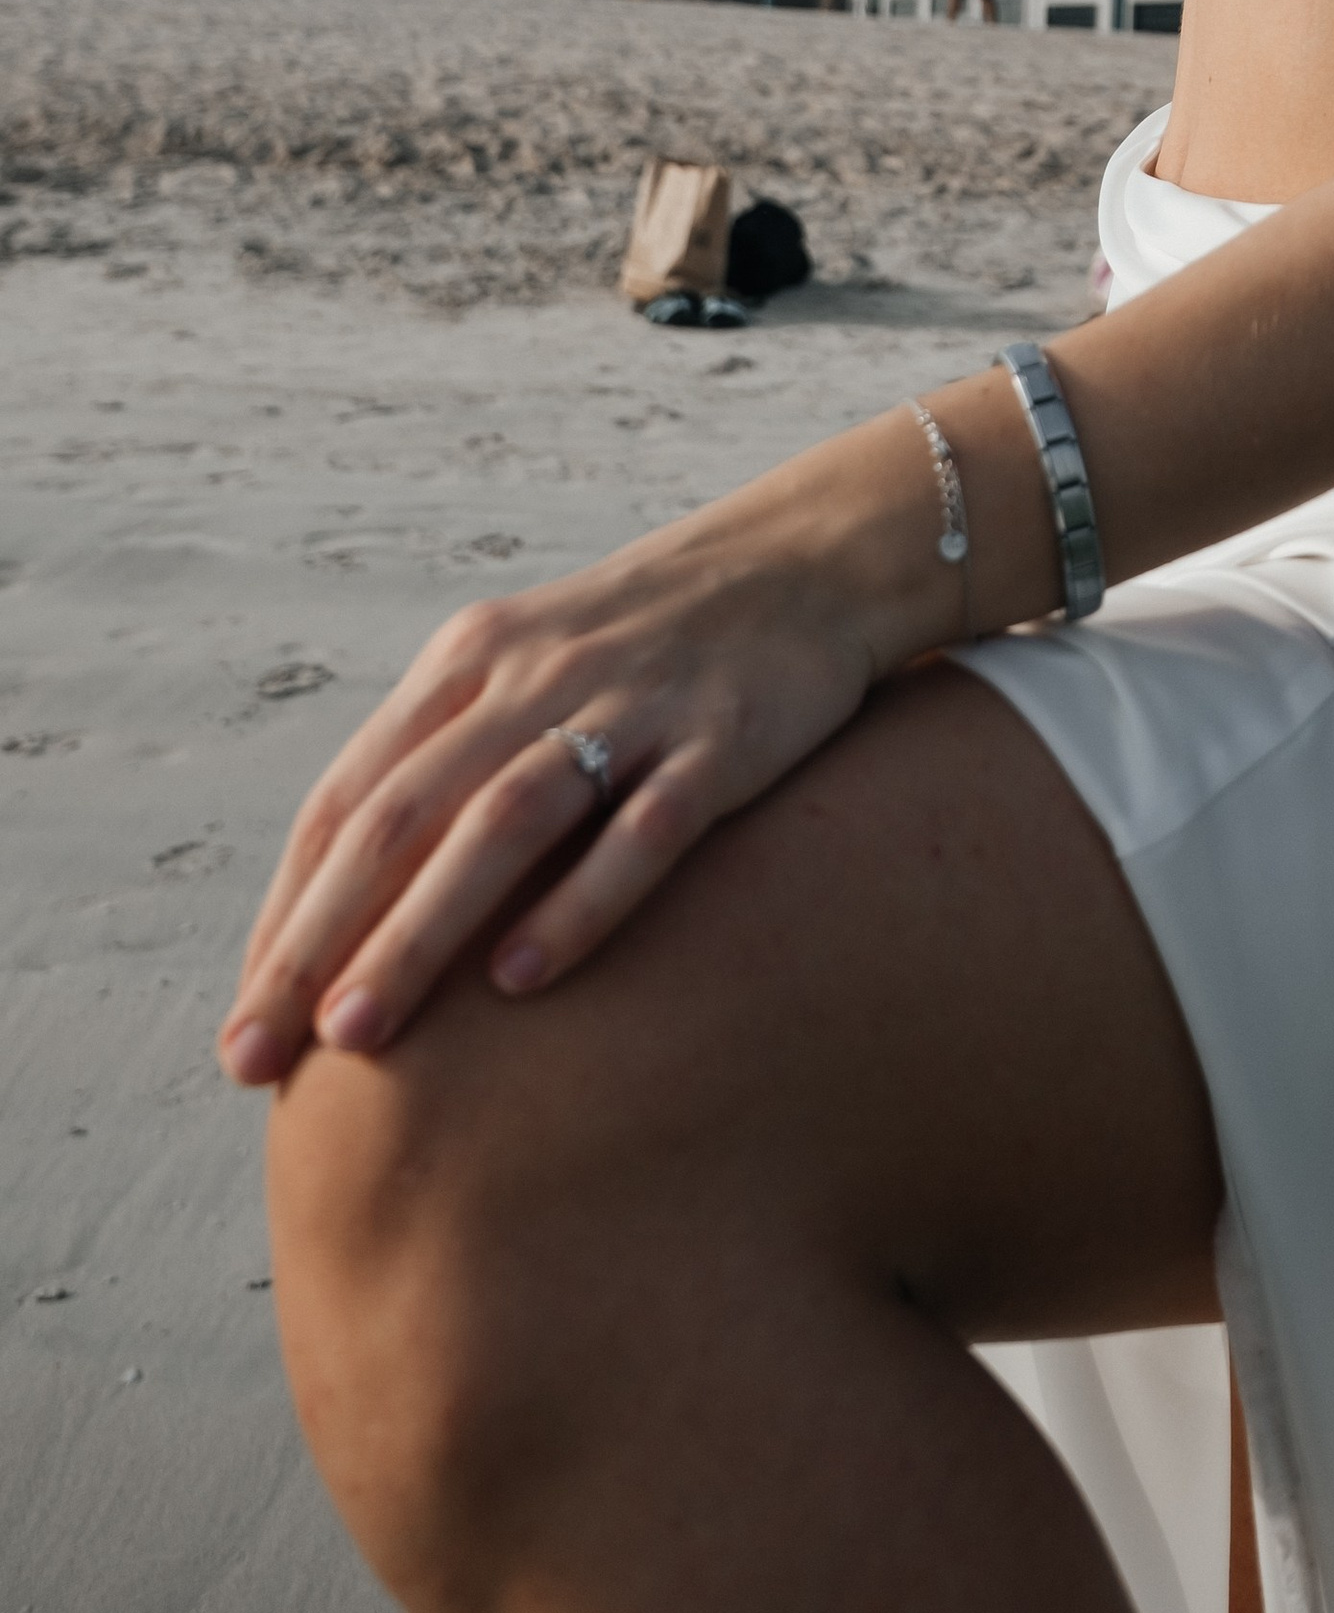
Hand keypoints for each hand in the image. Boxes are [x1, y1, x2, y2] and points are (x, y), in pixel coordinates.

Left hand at [216, 423, 939, 1083]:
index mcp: (470, 658)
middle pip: (401, 814)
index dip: (289, 912)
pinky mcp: (723, 740)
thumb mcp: (529, 669)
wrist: (807, 560)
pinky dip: (575, 902)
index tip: (247, 1023)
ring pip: (500, 821)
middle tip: (261, 1052)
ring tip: (358, 1034)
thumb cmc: (648, 644)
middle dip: (321, 938)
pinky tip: (520, 980)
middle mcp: (534, 675)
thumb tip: (355, 910)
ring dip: (418, 930)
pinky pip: (640, 829)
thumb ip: (450, 760)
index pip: (348, 797)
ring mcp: (631, 705)